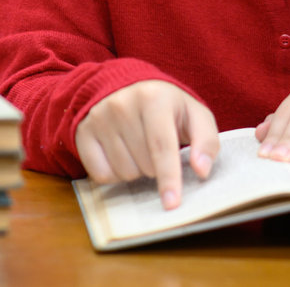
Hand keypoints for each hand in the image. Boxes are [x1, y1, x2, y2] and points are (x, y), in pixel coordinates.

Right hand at [74, 80, 218, 210]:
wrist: (125, 87)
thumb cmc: (167, 107)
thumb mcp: (194, 115)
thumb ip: (206, 141)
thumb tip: (202, 171)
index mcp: (154, 98)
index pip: (162, 146)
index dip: (169, 177)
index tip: (172, 203)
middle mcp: (122, 104)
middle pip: (145, 165)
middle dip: (157, 168)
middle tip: (158, 148)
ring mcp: (99, 118)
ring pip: (124, 172)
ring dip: (136, 170)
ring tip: (139, 148)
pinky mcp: (83, 133)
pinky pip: (101, 175)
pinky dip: (115, 174)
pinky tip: (120, 153)